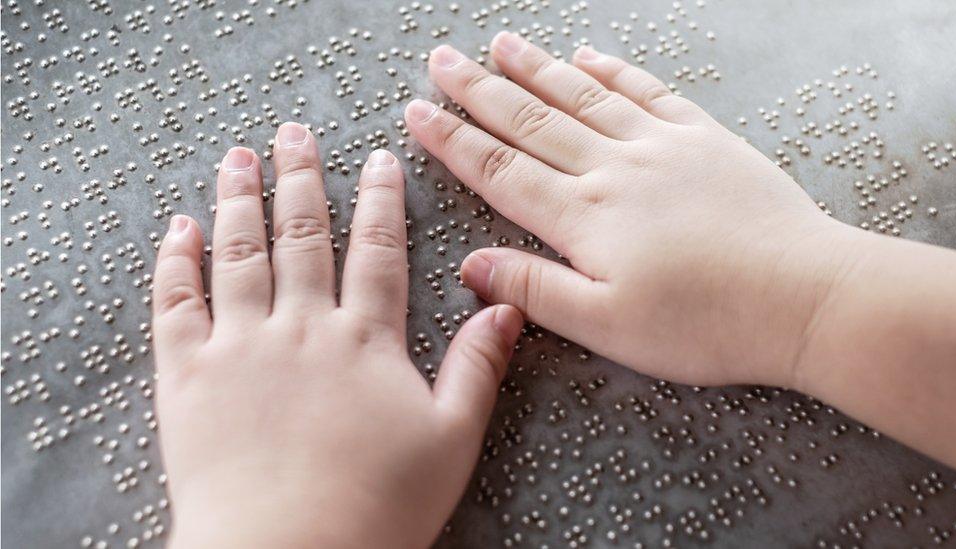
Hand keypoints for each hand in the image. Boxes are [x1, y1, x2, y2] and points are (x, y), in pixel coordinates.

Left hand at [151, 123, 521, 547]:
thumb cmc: (377, 507)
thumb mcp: (451, 439)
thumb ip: (477, 367)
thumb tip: (506, 305)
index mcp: (365, 339)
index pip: (377, 250)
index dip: (380, 202)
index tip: (378, 161)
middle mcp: (302, 326)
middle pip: (303, 236)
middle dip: (301, 180)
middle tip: (295, 134)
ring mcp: (240, 346)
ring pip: (240, 254)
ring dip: (240, 200)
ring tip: (238, 157)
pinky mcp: (188, 375)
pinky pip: (176, 303)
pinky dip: (176, 261)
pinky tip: (179, 227)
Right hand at [405, 32, 859, 387]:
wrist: (802, 298)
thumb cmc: (706, 324)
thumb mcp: (608, 326)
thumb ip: (536, 290)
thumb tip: (472, 266)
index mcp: (584, 217)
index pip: (499, 170)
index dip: (453, 141)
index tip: (417, 113)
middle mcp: (614, 169)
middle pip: (531, 121)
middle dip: (479, 90)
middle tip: (443, 61)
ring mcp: (661, 147)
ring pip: (583, 96)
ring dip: (537, 68)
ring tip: (501, 44)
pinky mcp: (705, 140)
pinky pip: (649, 92)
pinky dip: (616, 70)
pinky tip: (590, 55)